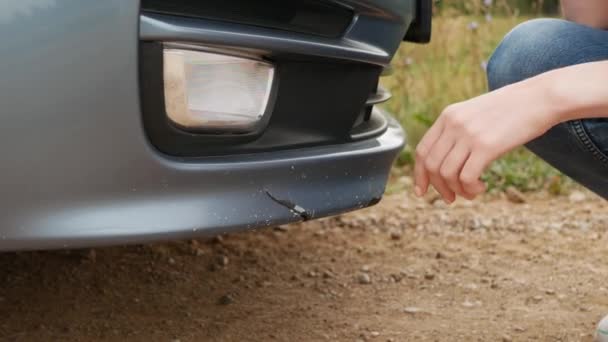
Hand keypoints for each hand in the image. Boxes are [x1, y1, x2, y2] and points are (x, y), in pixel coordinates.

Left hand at [413, 82, 555, 202]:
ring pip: (447, 174)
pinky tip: (481, 188)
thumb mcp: (476, 113)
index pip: (422, 150)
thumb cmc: (512, 109)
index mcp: (448, 116)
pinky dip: (470, 189)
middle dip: (438, 188)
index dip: (419, 174)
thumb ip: (459, 131)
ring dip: (457, 191)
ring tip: (471, 193)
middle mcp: (454, 124)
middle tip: (451, 199)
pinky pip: (466, 177)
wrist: (541, 97)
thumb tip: (447, 163)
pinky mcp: (486, 146)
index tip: (422, 191)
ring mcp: (469, 134)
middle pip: (432, 165)